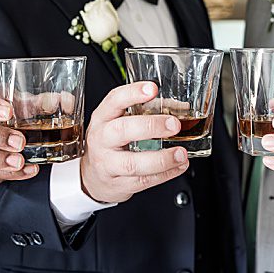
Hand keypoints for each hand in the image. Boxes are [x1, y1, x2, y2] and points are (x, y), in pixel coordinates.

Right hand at [80, 82, 188, 203]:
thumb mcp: (119, 122)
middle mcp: (102, 139)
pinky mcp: (119, 183)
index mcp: (103, 118)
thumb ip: (146, 112)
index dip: (133, 93)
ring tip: (180, 153)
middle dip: (150, 126)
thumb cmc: (110, 144)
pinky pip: (144, 180)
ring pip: (133, 163)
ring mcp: (108, 164)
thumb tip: (180, 108)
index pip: (114, 100)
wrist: (92, 177)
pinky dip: (165, 174)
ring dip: (161, 159)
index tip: (152, 89)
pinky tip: (179, 166)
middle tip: (174, 125)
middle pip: (122, 130)